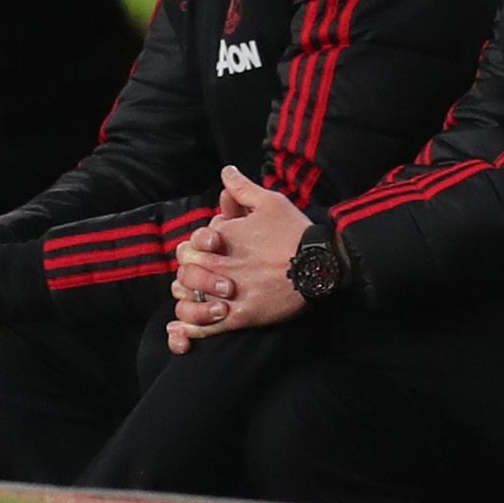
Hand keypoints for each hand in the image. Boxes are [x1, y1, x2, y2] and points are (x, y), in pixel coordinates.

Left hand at [167, 167, 309, 353]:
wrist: (320, 264)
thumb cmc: (295, 232)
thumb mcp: (270, 202)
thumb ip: (243, 189)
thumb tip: (226, 172)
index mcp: (223, 238)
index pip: (190, 245)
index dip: (194, 248)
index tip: (206, 252)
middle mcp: (220, 265)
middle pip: (185, 272)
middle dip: (189, 274)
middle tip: (200, 277)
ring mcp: (228, 293)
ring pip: (189, 301)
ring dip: (187, 301)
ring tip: (194, 300)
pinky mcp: (239, 316)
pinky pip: (204, 327)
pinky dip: (189, 329)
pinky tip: (183, 330)